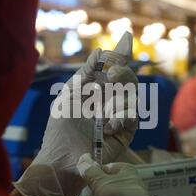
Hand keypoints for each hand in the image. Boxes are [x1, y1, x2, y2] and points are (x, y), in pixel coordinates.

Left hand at [14, 48, 137, 195]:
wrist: (63, 156)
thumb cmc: (62, 126)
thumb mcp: (70, 95)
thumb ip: (86, 73)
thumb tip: (100, 50)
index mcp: (96, 88)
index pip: (113, 67)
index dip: (120, 54)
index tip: (124, 40)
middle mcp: (110, 99)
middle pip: (127, 78)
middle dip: (123, 72)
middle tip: (112, 75)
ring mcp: (119, 114)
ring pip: (133, 95)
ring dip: (120, 98)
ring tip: (105, 112)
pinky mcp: (126, 131)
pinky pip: (133, 116)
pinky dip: (123, 116)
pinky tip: (110, 125)